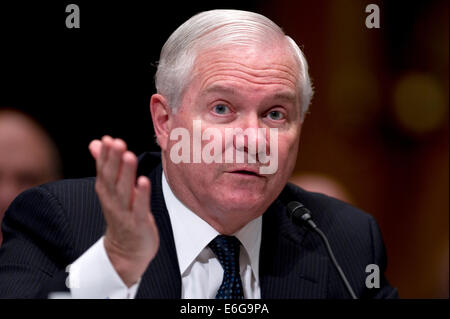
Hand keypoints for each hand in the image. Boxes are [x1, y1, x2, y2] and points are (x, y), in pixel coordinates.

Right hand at [89, 136, 158, 286]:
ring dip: (126, 173)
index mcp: (107, 191)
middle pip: (111, 178)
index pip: (103, 170)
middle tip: (117, 143)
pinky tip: (143, 181)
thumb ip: (106, 165)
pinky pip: (139, 207)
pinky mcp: (138, 223)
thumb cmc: (122, 215)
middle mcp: (112, 200)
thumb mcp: (112, 189)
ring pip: (124, 191)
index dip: (105, 155)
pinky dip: (141, 195)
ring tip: (129, 156)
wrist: (127, 250)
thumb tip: (96, 143)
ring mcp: (125, 212)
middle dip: (113, 160)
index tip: (108, 139)